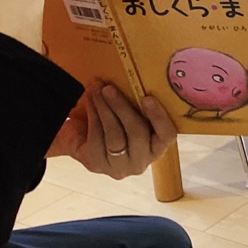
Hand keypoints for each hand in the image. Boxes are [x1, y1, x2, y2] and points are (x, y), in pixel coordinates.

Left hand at [47, 84, 176, 179]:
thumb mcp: (130, 116)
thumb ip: (137, 105)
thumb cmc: (114, 123)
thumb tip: (134, 80)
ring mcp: (118, 167)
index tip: (147, 98)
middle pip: (136, 133)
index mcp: (156, 148)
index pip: (166, 136)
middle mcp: (140, 162)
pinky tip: (89, 104)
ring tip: (96, 91)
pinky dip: (93, 118)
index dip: (159, 117)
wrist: (81, 140)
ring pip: (115, 136)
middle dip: (121, 107)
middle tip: (108, 88)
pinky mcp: (96, 165)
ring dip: (104, 110)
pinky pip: (96, 139)